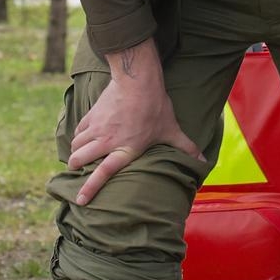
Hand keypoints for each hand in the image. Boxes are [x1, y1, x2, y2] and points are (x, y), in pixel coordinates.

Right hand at [69, 47, 203, 204]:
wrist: (137, 79)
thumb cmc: (155, 106)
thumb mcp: (171, 129)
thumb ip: (186, 147)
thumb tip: (204, 162)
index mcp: (125, 149)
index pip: (103, 173)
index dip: (90, 188)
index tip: (80, 200)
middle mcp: (107, 141)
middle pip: (80, 159)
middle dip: (75, 167)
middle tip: (77, 170)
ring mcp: (97, 127)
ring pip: (75, 145)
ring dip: (75, 152)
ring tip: (79, 156)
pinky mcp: (91, 115)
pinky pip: (78, 130)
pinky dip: (78, 136)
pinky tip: (83, 137)